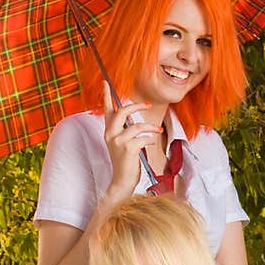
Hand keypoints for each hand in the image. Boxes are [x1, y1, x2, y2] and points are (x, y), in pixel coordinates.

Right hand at [102, 81, 158, 197]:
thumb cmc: (125, 163)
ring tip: (158, 130)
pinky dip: (150, 139)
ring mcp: (118, 142)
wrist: (122, 181)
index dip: (107, 96)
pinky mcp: (128, 149)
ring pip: (137, 125)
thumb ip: (125, 131)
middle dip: (136, 106)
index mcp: (108, 132)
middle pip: (122, 112)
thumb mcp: (122, 144)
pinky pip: (143, 138)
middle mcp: (110, 135)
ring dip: (151, 127)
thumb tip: (135, 120)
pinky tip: (152, 143)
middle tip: (147, 105)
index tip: (106, 83)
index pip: (107, 111)